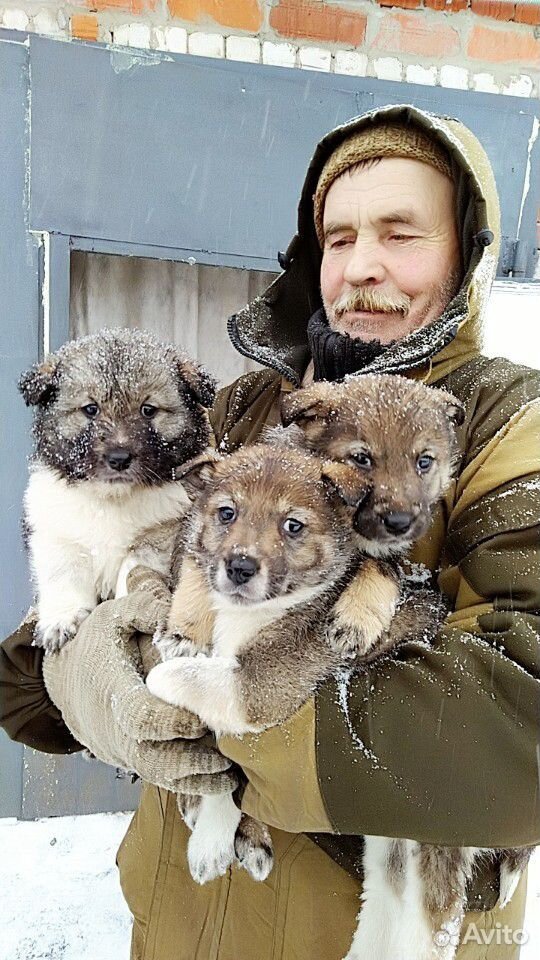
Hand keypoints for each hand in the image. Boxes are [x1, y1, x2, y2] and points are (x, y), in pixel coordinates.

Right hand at [42, 589, 236, 795]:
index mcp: (112, 690)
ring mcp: (118, 748)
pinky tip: (217, 781)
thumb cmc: (97, 642)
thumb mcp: (114, 615)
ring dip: (193, 780)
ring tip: (229, 778)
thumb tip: (172, 613)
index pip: (140, 717)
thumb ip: (144, 609)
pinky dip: (185, 784)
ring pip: (155, 774)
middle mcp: (112, 727)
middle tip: (227, 760)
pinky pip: (155, 777)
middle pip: (150, 758)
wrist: (65, 673)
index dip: (172, 722)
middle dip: (190, 763)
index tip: (203, 719)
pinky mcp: (127, 758)